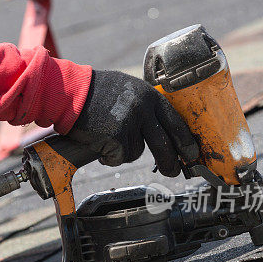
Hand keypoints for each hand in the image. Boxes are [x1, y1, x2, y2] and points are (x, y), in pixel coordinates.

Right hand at [67, 70, 199, 176]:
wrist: (71, 92)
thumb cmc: (96, 91)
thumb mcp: (128, 89)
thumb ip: (145, 105)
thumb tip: (162, 128)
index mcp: (150, 96)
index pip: (176, 122)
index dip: (185, 141)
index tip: (191, 154)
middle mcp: (144, 108)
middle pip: (163, 144)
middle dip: (169, 162)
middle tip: (172, 172)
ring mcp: (130, 123)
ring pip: (136, 152)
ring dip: (122, 151)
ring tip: (107, 137)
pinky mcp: (116, 137)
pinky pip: (118, 157)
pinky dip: (109, 156)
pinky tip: (99, 143)